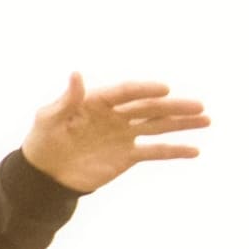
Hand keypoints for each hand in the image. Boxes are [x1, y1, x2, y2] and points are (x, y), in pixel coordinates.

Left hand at [22, 74, 208, 193]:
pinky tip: (194, 151)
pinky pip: (154, 151)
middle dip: (175, 107)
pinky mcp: (127, 155)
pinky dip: (173, 151)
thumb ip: (66, 100)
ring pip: (158, 126)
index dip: (145, 90)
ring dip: (182, 123)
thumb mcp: (48, 119)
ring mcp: (124, 134)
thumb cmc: (42, 141)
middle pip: (150, 108)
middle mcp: (117, 115)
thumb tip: (76, 74)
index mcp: (100, 101)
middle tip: (199, 106)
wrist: (44, 174)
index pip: (127, 92)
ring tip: (206, 120)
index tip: (164, 89)